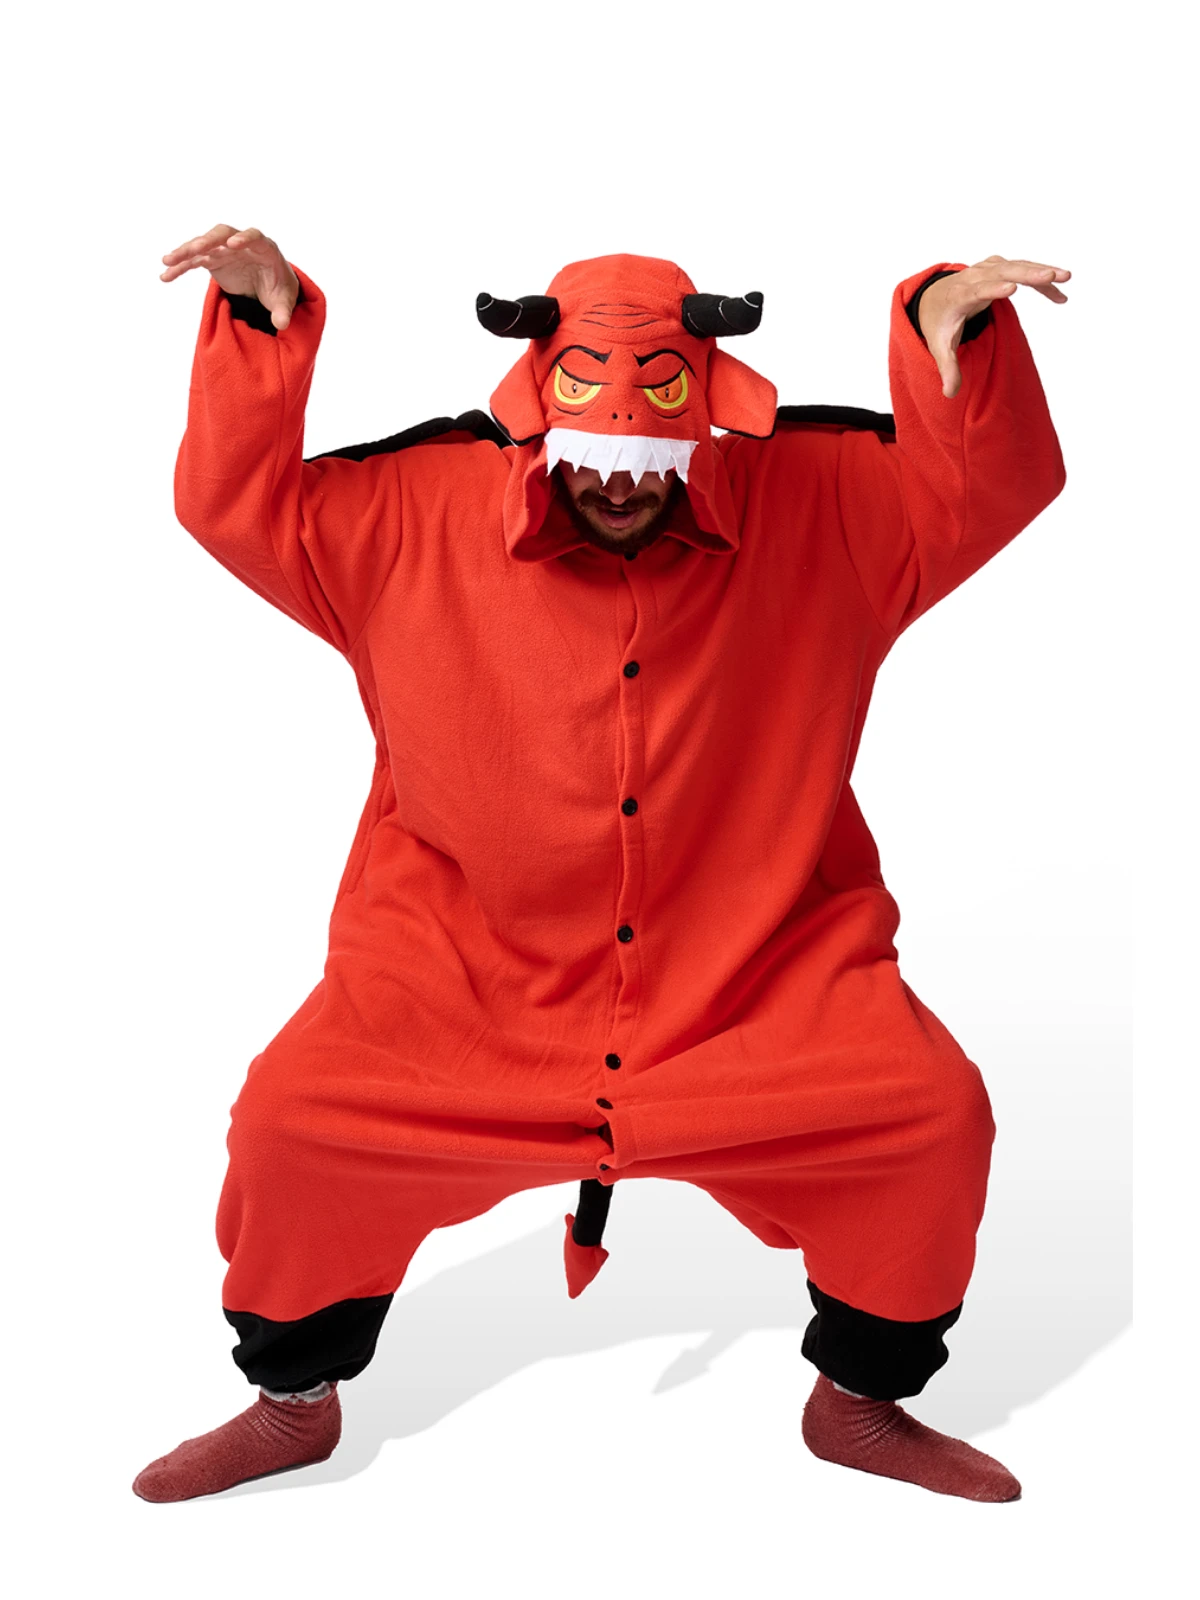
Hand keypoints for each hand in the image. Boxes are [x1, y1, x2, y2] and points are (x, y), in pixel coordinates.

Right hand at [160, 224, 299, 330]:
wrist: (271, 287)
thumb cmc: (280, 289)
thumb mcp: (284, 301)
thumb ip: (283, 312)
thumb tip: (282, 324)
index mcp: (264, 248)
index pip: (254, 237)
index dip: (244, 238)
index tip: (233, 244)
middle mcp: (242, 243)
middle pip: (223, 234)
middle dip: (209, 240)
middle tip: (196, 248)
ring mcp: (225, 249)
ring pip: (203, 244)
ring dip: (185, 251)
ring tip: (167, 260)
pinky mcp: (214, 259)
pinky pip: (194, 260)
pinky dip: (180, 267)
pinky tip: (166, 276)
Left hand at [918, 255, 1069, 398]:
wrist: (935, 299)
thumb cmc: (940, 323)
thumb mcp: (939, 347)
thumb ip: (948, 369)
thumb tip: (950, 394)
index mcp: (958, 296)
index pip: (976, 291)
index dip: (993, 290)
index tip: (1012, 289)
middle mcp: (973, 277)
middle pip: (1002, 273)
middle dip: (1027, 274)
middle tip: (1051, 276)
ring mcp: (987, 269)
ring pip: (1016, 266)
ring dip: (1041, 271)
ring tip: (1066, 277)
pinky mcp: (998, 267)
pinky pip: (1022, 270)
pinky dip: (1040, 279)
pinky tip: (1059, 291)